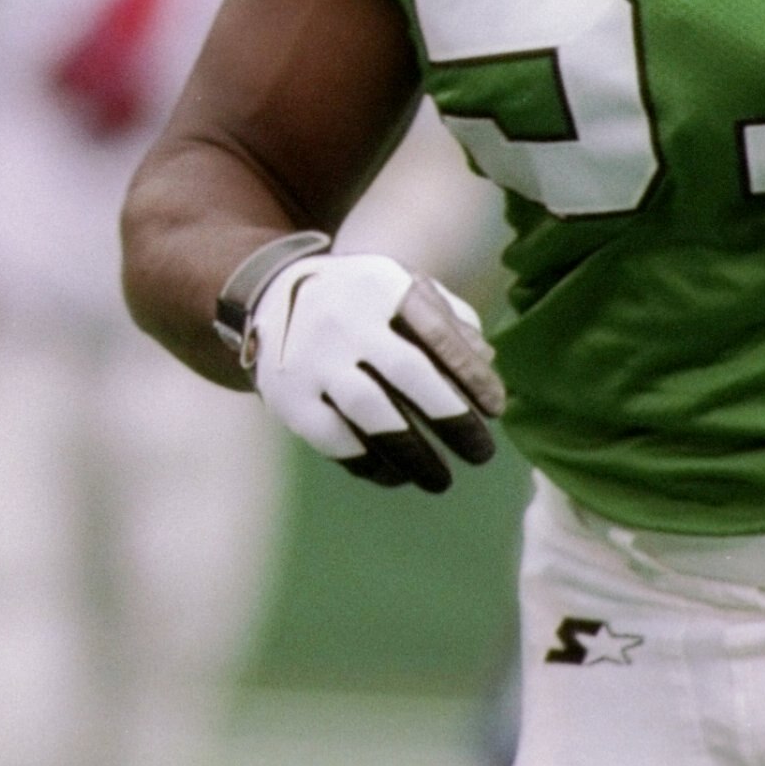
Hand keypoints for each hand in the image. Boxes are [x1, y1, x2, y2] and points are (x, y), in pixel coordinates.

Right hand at [246, 251, 502, 492]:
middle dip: (453, 419)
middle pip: (409, 373)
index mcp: (380, 286)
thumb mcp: (400, 286)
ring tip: (441, 479)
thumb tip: (487, 364)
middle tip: (482, 453)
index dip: (473, 376)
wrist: (268, 295)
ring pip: (371, 412)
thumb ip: (448, 318)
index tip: (496, 409)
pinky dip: (370, 464)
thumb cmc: (357, 300)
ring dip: (414, 454)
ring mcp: (312, 358)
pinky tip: (394, 473)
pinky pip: (335, 439)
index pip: (438, 333)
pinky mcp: (288, 396)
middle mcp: (344, 318)